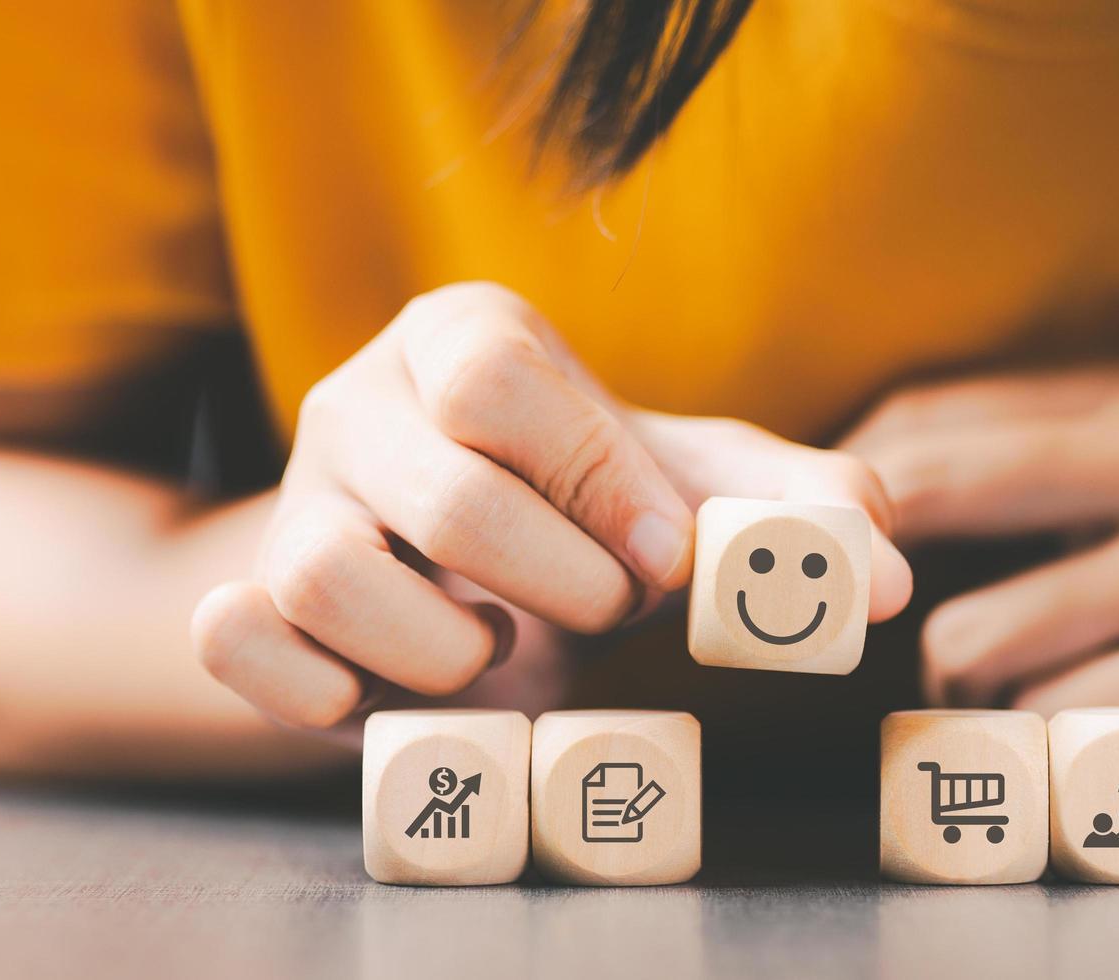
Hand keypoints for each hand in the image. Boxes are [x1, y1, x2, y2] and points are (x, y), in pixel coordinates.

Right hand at [193, 282, 910, 728]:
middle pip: (441, 490)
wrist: (483, 575)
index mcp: (464, 336)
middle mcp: (360, 401)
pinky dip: (318, 687)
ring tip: (501, 648)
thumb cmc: (601, 512)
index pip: (501, 376)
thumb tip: (884, 575)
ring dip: (448, 650)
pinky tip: (394, 692)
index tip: (666, 559)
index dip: (595, 478)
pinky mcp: (250, 597)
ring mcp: (291, 503)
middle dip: (558, 581)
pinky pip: (234, 638)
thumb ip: (802, 510)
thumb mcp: (704, 493)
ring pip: (326, 579)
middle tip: (610, 613)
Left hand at [844, 358, 1118, 805]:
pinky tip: (1084, 755)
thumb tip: (905, 516)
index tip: (815, 558)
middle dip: (856, 580)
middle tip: (851, 646)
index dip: (840, 489)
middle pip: (922, 490)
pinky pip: (1061, 722)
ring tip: (999, 716)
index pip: (928, 417)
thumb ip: (1074, 477)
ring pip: (972, 635)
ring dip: (961, 698)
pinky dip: (1048, 756)